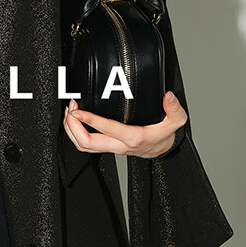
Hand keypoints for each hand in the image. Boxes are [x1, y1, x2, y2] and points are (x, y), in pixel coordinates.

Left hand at [63, 90, 187, 159]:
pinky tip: (74, 120)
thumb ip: (174, 109)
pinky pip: (86, 144)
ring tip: (69, 112)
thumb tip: (168, 96)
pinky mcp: (107, 147)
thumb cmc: (164, 135)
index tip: (79, 109)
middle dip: (73, 126)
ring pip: (83, 145)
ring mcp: (111, 148)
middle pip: (87, 142)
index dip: (90, 119)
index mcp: (133, 138)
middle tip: (71, 108)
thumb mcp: (176, 122)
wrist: (163, 150)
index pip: (107, 129)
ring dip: (71, 129)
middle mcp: (119, 145)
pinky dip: (75, 132)